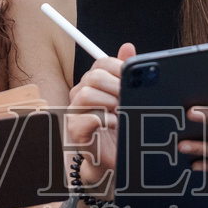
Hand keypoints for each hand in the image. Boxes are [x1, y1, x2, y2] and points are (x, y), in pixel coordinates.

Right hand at [64, 42, 134, 198]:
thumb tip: (128, 47)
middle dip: (116, 87)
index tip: (132, 80)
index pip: (101, 63)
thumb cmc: (121, 129)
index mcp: (94, 83)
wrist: (115, 160)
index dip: (118, 68)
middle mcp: (81, 94)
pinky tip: (114, 124)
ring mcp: (75, 112)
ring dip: (109, 103)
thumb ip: (127, 74)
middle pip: (93, 77)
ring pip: (86, 94)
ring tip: (121, 113)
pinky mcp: (75, 130)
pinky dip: (104, 120)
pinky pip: (86, 117)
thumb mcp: (129, 99)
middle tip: (127, 100)